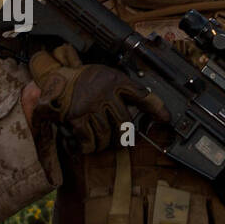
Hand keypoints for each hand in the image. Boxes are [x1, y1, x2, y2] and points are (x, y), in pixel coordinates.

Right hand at [25, 45, 168, 152]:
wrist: (57, 79)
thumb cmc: (86, 81)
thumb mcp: (109, 77)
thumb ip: (127, 91)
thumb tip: (152, 110)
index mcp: (115, 81)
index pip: (141, 95)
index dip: (156, 107)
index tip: (166, 119)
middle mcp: (104, 92)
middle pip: (124, 123)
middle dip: (124, 137)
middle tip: (122, 141)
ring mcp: (89, 105)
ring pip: (107, 134)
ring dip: (106, 143)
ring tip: (103, 142)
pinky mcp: (75, 116)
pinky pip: (89, 139)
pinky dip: (90, 146)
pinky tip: (89, 144)